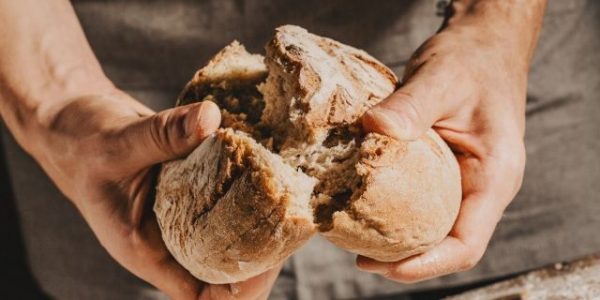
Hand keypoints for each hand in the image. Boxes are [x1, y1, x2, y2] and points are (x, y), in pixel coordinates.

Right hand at [32, 89, 278, 298]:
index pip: (200, 295)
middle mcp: (171, 238)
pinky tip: (271, 164)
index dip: (238, 290)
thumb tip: (210, 119)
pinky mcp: (193, 187)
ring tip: (289, 193)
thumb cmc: (82, 143)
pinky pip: (227, 196)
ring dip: (261, 218)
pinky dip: (248, 185)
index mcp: (147, 250)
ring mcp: (184, 213)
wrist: (74, 123)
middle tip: (291, 217)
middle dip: (263, 252)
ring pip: (231, 232)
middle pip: (227, 268)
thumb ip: (162, 134)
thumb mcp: (117, 141)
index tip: (269, 259)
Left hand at [357, 0, 545, 281]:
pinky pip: (424, 203)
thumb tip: (371, 129)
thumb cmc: (472, 60)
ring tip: (357, 239)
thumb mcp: (442, 78)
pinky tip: (366, 206)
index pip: (466, 243)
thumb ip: (411, 106)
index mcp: (494, 176)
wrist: (483, 45)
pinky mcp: (447, 170)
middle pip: (447, 244)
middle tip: (359, 257)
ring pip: (435, 227)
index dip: (426, 264)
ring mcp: (465, 181)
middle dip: (406, 259)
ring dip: (400, 239)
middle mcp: (483, 187)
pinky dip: (397, 212)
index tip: (383, 266)